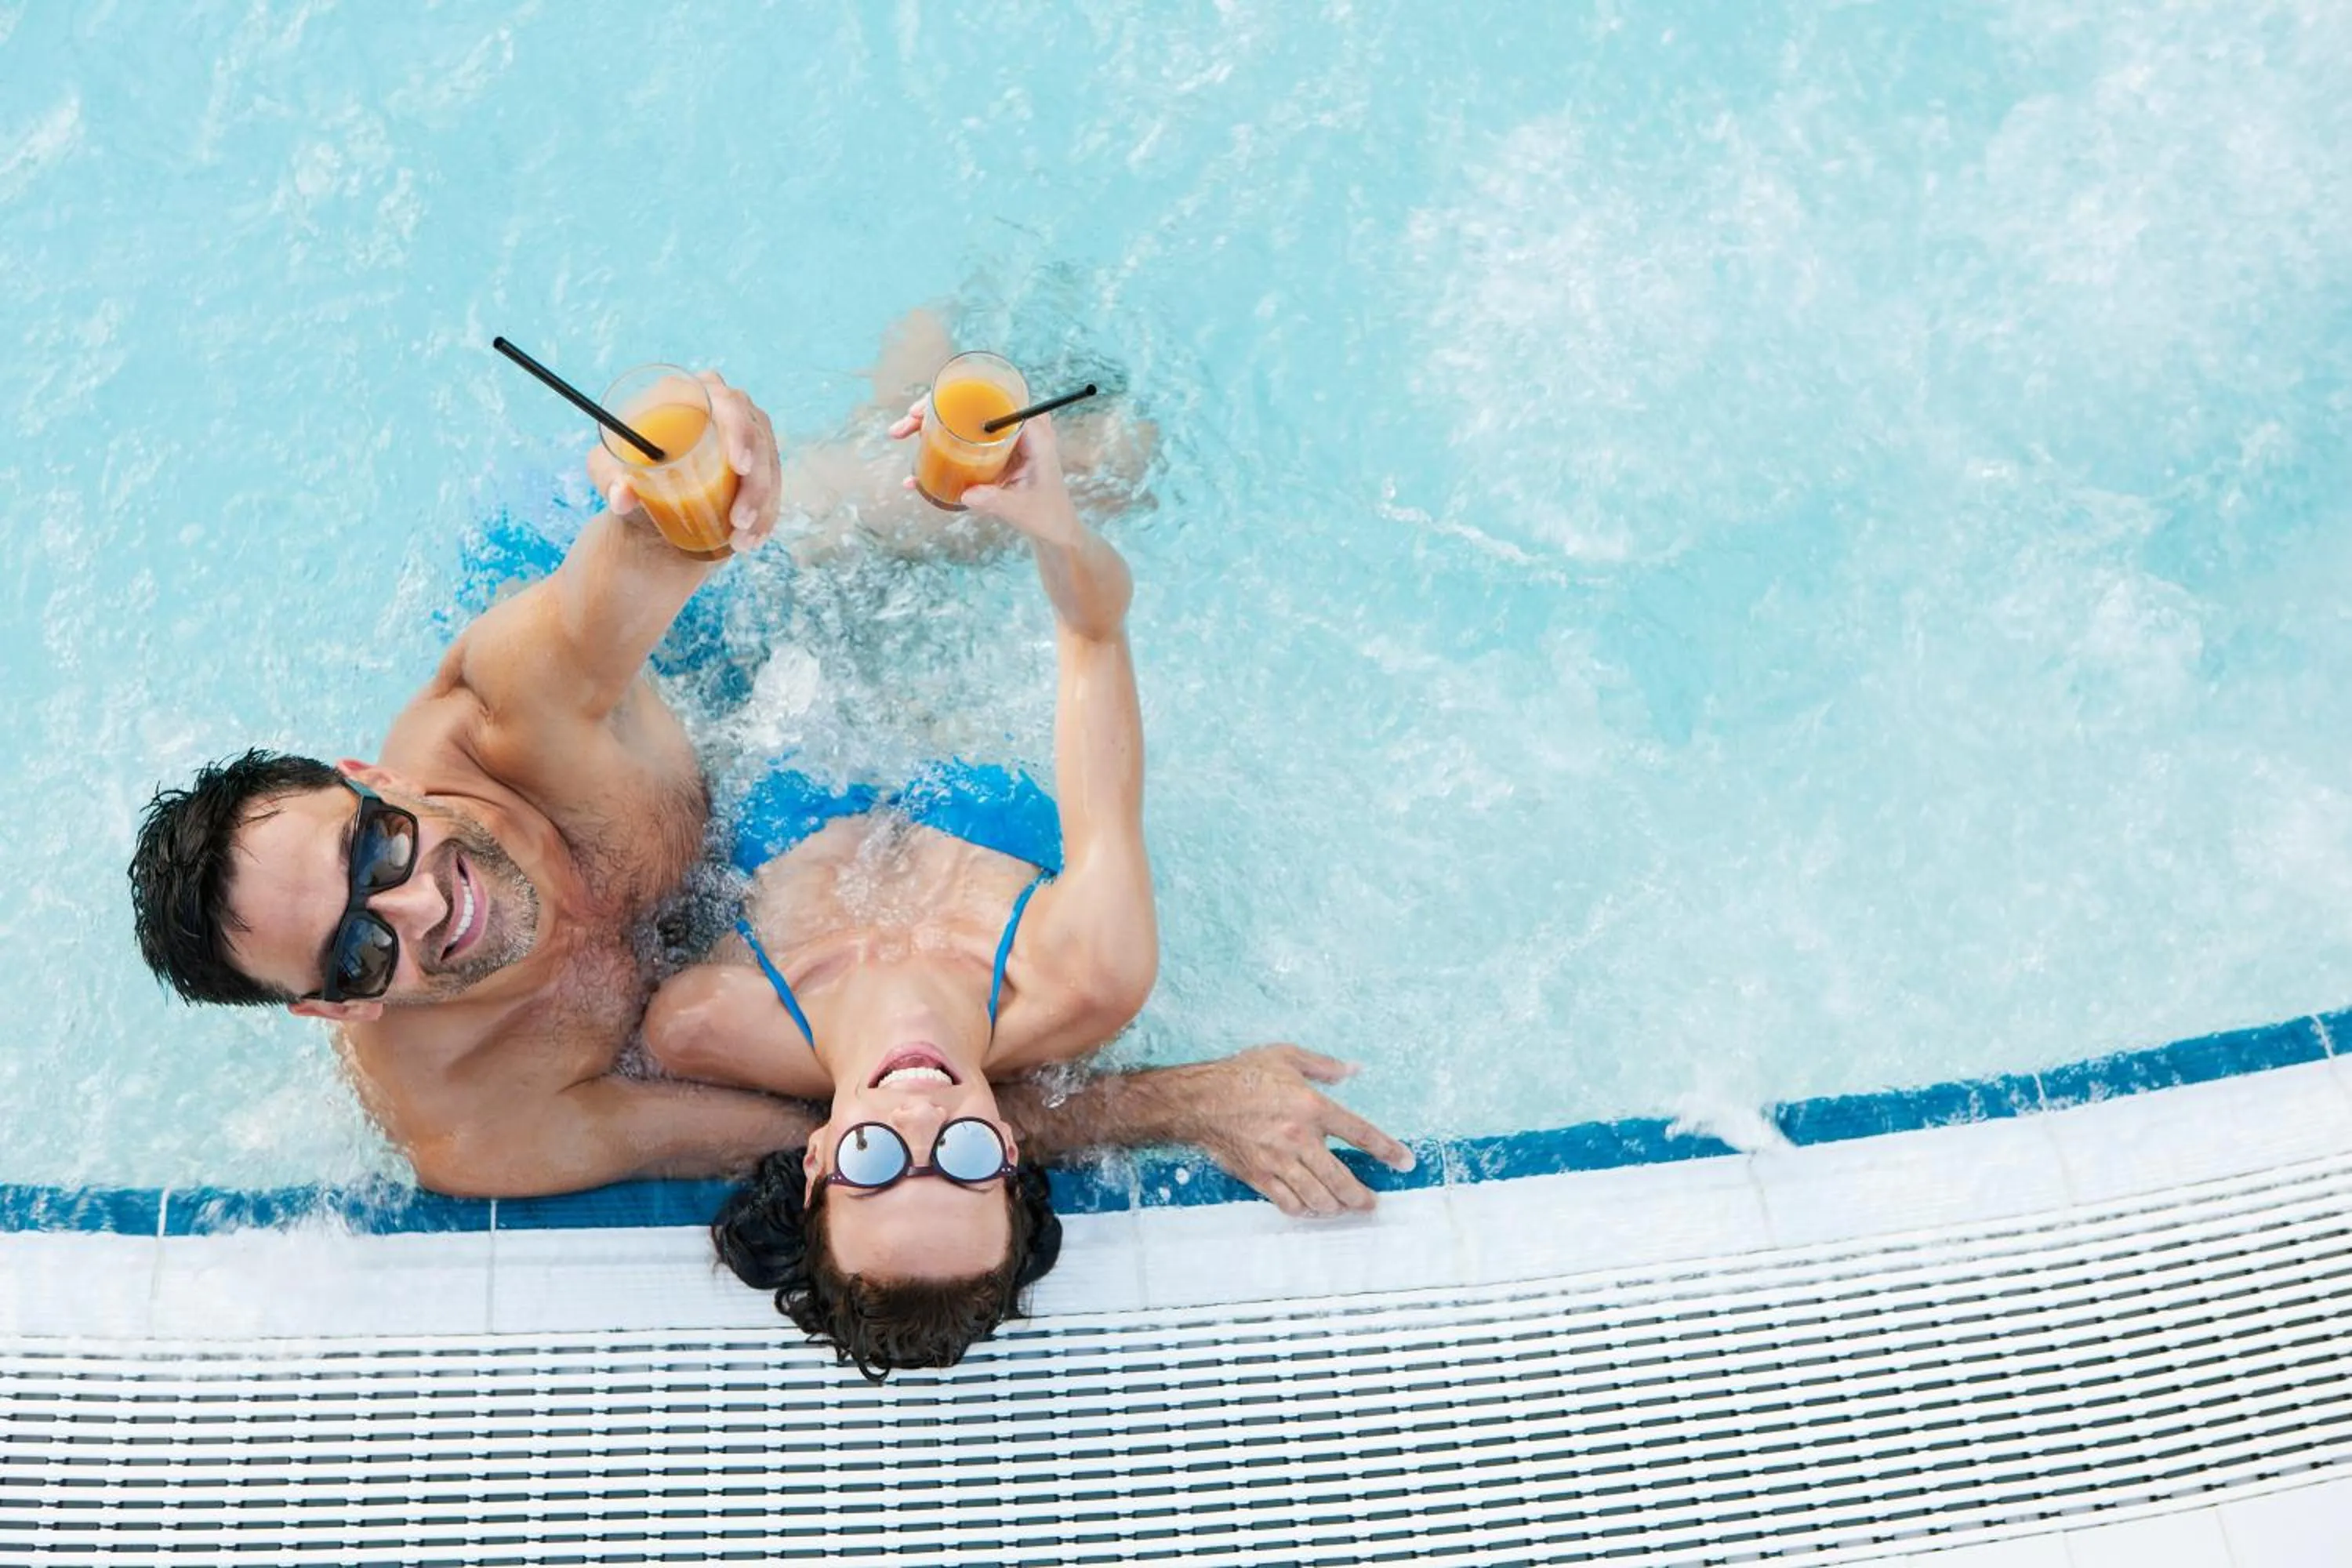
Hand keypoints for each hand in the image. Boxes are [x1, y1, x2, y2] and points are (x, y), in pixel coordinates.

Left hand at [586, 371, 783, 554]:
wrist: (646, 492)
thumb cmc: (627, 470)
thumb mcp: (607, 472)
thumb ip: (610, 479)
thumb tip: (622, 497)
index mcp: (689, 393)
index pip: (727, 402)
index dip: (740, 431)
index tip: (738, 467)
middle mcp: (723, 407)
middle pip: (757, 434)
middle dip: (756, 482)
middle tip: (740, 519)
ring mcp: (745, 434)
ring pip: (768, 464)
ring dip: (762, 505)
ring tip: (742, 539)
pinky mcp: (756, 461)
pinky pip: (771, 484)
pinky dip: (766, 515)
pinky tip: (754, 540)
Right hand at [890, 401, 1081, 546]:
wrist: (1053, 530)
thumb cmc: (1046, 516)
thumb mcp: (1021, 509)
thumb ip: (996, 500)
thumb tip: (965, 494)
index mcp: (1033, 434)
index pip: (998, 399)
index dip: (964, 395)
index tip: (936, 404)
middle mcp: (1016, 430)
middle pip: (973, 405)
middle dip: (936, 408)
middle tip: (908, 420)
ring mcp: (1000, 442)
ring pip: (961, 422)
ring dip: (929, 425)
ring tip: (898, 433)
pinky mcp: (988, 455)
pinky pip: (959, 444)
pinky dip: (936, 449)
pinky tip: (913, 473)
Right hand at [1162, 1044, 1415, 1217]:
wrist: (1199, 1099)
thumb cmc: (1242, 1074)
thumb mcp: (1286, 1056)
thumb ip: (1323, 1065)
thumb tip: (1353, 1070)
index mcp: (1312, 1106)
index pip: (1360, 1133)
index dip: (1387, 1150)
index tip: (1405, 1162)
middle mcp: (1299, 1138)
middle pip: (1342, 1179)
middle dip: (1362, 1196)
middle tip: (1371, 1202)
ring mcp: (1279, 1161)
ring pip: (1318, 1197)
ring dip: (1336, 1206)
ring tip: (1345, 1207)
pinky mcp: (1259, 1176)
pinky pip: (1289, 1203)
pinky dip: (1305, 1210)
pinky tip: (1312, 1207)